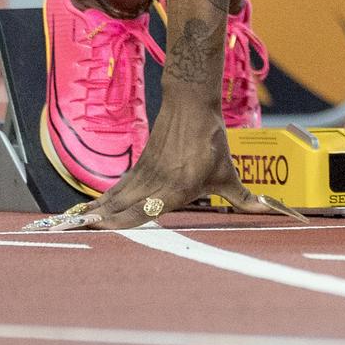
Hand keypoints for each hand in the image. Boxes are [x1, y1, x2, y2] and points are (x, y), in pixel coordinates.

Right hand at [31, 104, 299, 231]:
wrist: (192, 107)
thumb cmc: (212, 142)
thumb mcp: (227, 174)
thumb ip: (243, 198)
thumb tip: (272, 211)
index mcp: (175, 190)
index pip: (142, 213)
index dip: (120, 224)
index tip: (100, 233)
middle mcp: (155, 184)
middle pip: (121, 209)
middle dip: (100, 225)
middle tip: (75, 238)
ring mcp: (144, 175)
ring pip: (114, 199)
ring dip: (95, 215)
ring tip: (72, 228)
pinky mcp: (139, 167)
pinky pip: (116, 188)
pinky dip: (102, 201)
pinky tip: (88, 212)